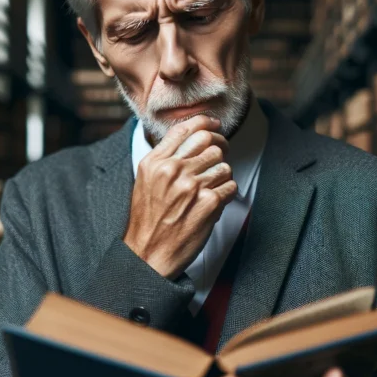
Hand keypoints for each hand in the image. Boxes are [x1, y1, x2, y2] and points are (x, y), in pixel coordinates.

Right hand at [124, 115, 237, 277]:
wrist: (147, 254)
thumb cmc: (148, 221)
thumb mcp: (145, 182)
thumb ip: (164, 159)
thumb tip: (190, 138)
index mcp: (155, 162)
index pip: (186, 129)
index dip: (206, 122)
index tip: (215, 125)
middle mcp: (172, 170)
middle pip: (210, 143)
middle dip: (221, 148)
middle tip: (221, 156)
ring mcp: (191, 186)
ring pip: (224, 165)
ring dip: (223, 176)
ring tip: (213, 188)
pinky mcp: (208, 204)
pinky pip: (231, 186)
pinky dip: (228, 194)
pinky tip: (216, 202)